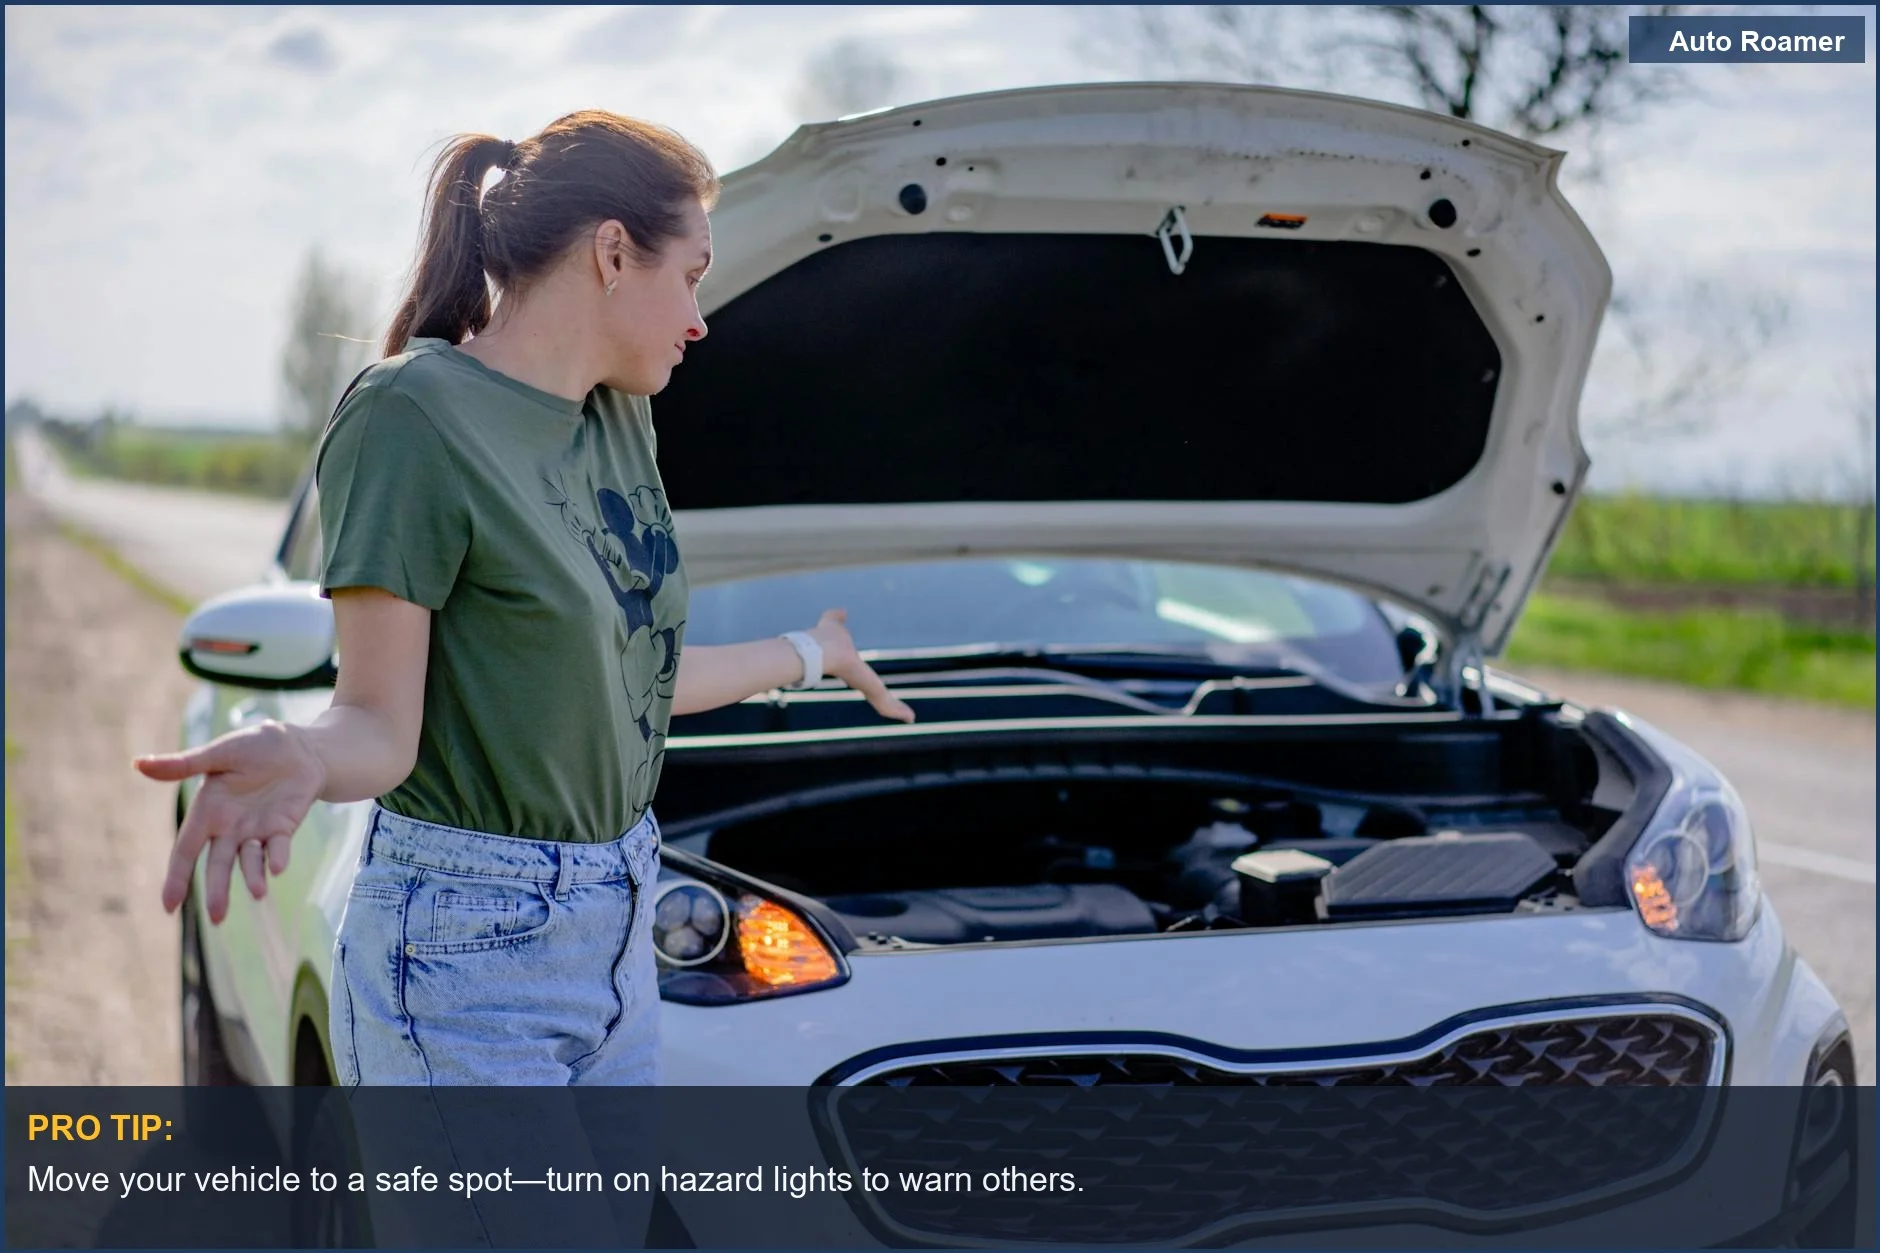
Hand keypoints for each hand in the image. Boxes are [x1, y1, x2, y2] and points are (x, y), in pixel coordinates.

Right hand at [135, 721, 327, 923]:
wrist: (298, 747)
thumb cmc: (254, 747)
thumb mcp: (218, 754)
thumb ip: (184, 765)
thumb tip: (138, 764)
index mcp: (207, 812)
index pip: (186, 850)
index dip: (176, 877)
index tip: (169, 907)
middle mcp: (229, 828)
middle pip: (218, 865)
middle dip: (217, 891)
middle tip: (217, 918)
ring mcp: (257, 831)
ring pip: (249, 862)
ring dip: (252, 877)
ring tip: (258, 892)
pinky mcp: (283, 828)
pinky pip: (278, 848)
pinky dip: (277, 857)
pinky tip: (277, 867)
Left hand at [806, 609, 914, 723]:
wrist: (822, 653)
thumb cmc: (825, 638)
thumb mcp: (833, 623)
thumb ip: (836, 618)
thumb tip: (841, 611)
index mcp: (850, 666)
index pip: (859, 676)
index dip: (863, 678)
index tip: (867, 680)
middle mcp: (858, 680)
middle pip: (874, 693)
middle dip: (885, 702)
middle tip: (896, 709)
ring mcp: (866, 688)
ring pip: (882, 702)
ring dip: (895, 710)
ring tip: (908, 718)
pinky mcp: (873, 692)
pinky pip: (886, 704)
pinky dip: (899, 711)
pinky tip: (910, 718)